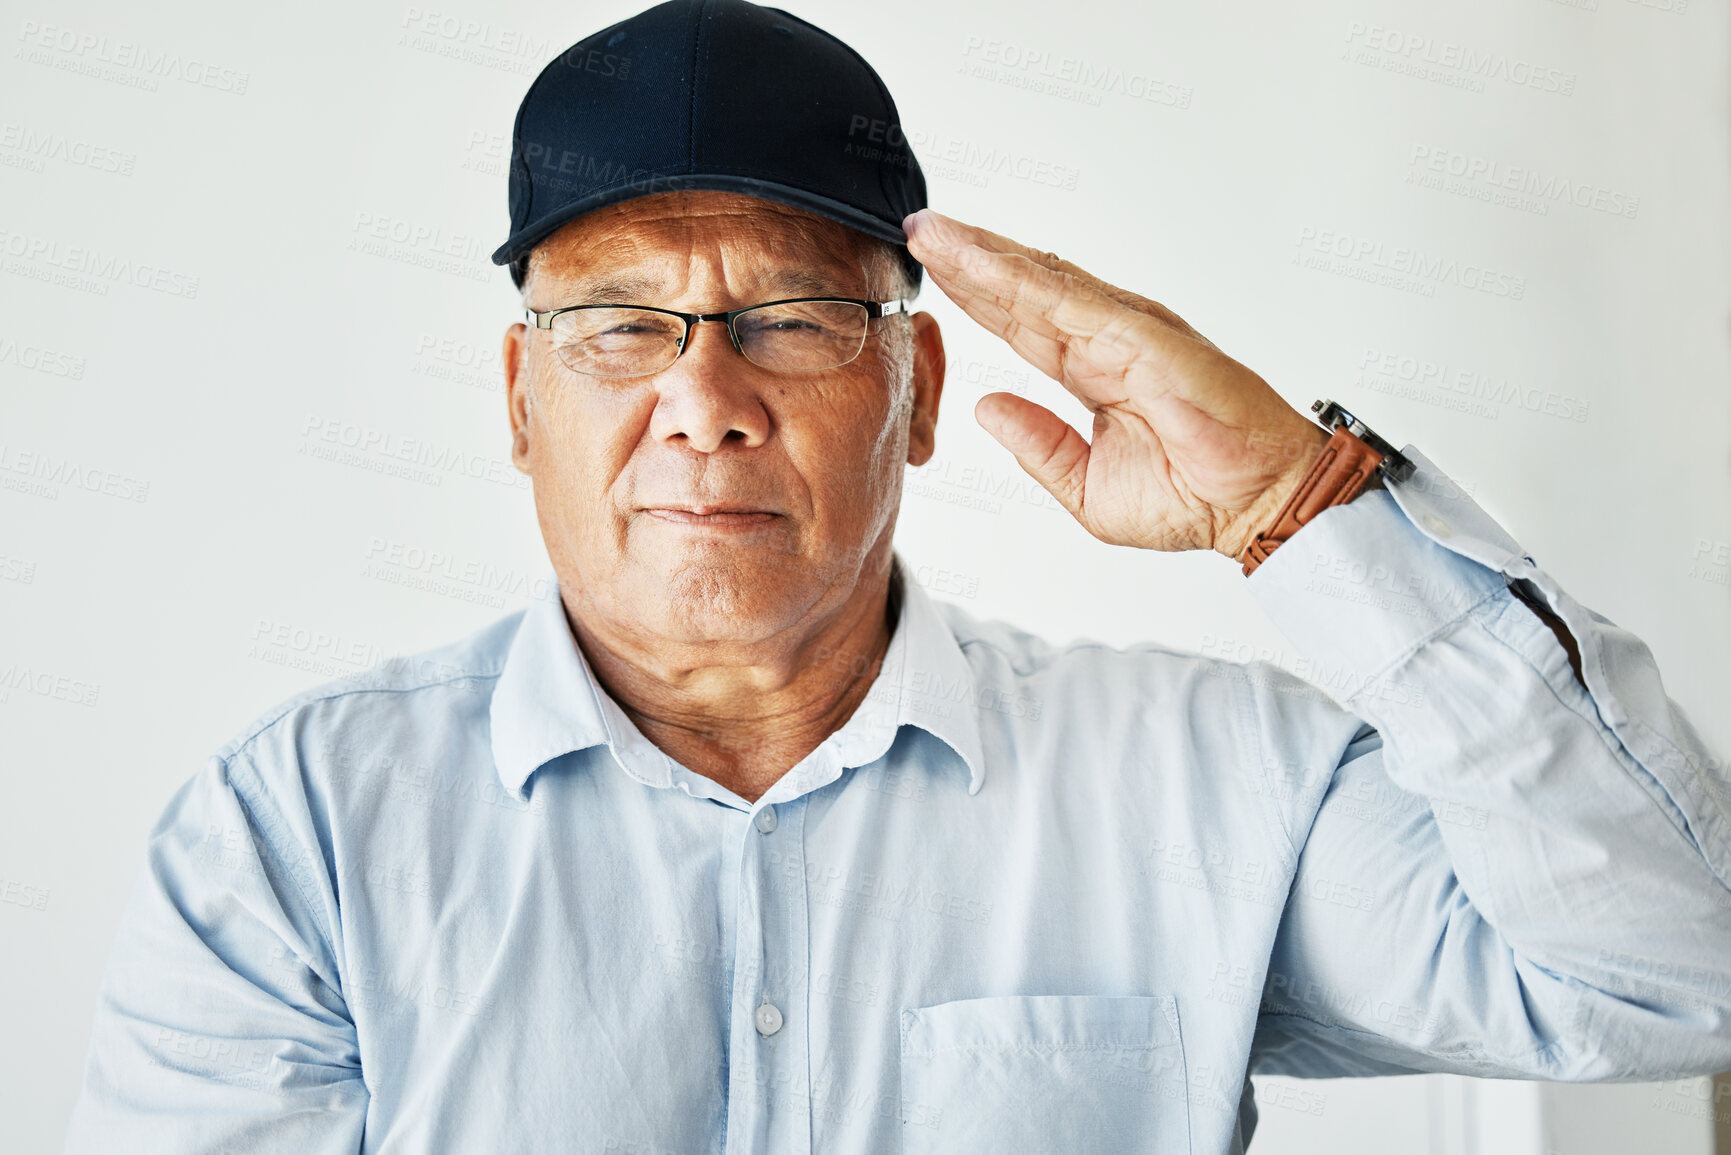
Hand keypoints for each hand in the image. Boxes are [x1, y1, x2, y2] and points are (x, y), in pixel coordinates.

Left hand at [902, 208, 1328, 557]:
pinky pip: (1068, 301)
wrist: (1254, 507)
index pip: (1020, 323)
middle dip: (967, 259)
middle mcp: (1107, 339)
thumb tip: (986, 408)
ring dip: (983, 255)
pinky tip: (980, 260)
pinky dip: (1021, 278)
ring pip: (1039, 282)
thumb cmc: (1192, 498)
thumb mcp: (1087, 486)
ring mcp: (1125, 331)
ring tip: (932, 230)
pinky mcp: (1142, 336)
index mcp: (1094, 369)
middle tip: (917, 227)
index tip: (928, 267)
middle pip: (1021, 289)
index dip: (973, 294)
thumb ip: (1038, 446)